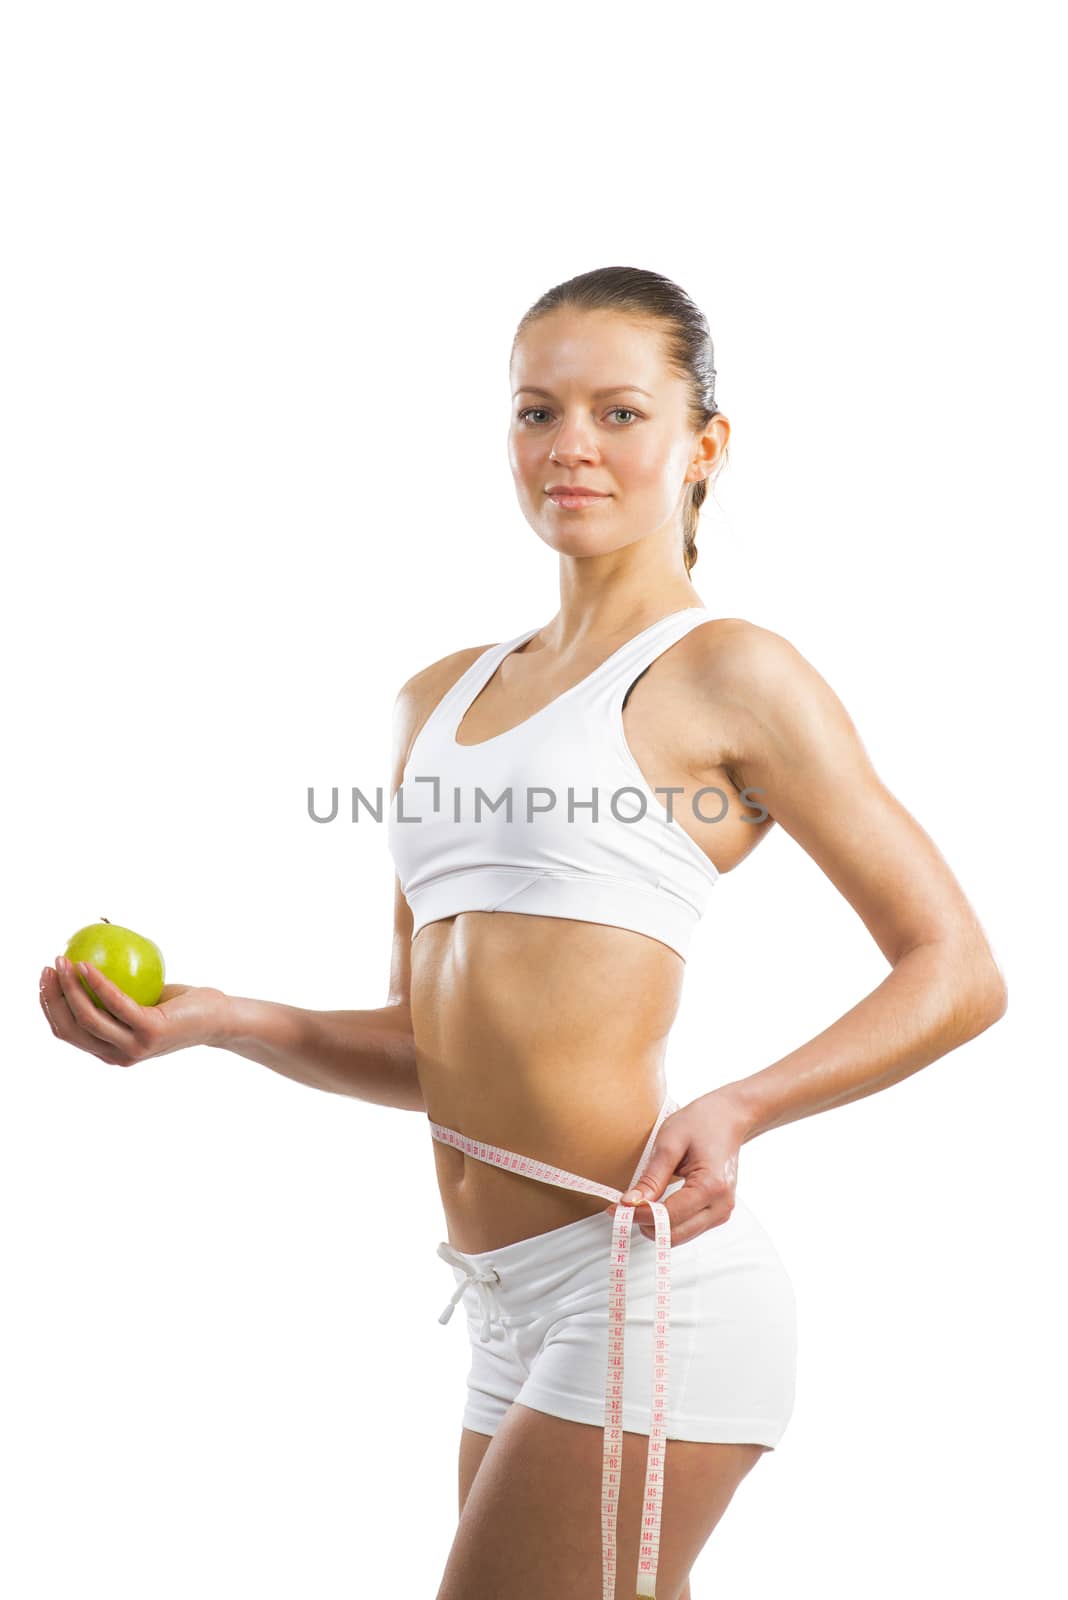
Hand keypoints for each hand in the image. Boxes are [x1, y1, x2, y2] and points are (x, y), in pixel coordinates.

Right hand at [39, 955, 228, 1067]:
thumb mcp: (141, 1000)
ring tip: (64, 960)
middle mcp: (118, 1055)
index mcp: (110, 1051)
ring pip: (88, 1017)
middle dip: (51, 997)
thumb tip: (86, 957)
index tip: (43, 979)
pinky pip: (116, 1002)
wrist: (218, 1019)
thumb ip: (114, 993)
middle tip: (49, 966)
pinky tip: (87, 964)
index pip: (67, 1032)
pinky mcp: (150, 1032)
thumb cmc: (179, 1006)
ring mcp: (134, 1046)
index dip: (48, 1006)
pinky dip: (97, 982)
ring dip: (69, 986)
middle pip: (70, 1027)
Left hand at [604, 1090, 751, 1247]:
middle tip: (623, 1208)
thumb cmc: (702, 1122)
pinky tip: (656, 1205)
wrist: (729, 1117)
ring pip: (681, 1237)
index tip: (615, 1209)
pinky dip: (669, 1222)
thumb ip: (651, 1177)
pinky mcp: (718, 1212)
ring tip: (638, 1205)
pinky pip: (688, 1228)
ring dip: (656, 1226)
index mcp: (711, 1186)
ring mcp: (723, 1211)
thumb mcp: (670, 1142)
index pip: (668, 1216)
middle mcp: (721, 1205)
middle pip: (675, 1235)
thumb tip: (630, 1203)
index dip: (638, 1215)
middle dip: (646, 1224)